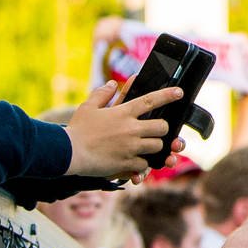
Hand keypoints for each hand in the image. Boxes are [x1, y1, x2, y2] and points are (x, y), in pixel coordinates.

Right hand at [64, 79, 182, 179]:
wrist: (68, 152)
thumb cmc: (76, 129)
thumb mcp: (88, 107)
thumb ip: (102, 94)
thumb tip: (112, 83)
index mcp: (123, 113)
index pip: (151, 100)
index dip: (168, 95)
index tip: (179, 92)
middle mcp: (131, 129)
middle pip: (161, 127)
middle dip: (162, 129)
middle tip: (155, 130)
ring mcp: (131, 147)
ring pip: (157, 146)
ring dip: (154, 147)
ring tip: (145, 146)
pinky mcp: (127, 163)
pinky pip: (145, 164)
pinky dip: (142, 164)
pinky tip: (135, 162)